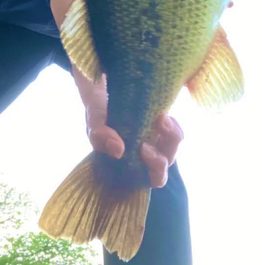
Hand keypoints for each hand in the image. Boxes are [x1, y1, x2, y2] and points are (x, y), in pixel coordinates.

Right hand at [72, 66, 183, 188]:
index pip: (150, 179)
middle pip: (165, 166)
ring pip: (172, 147)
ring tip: (160, 117)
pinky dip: (172, 124)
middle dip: (163, 155)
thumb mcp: (94, 122)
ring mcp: (155, 141)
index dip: (154, 171)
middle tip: (152, 138)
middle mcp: (145, 156)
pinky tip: (162, 114)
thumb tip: (118, 150)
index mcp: (128, 163)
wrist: (105, 89)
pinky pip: (174, 130)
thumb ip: (99, 136)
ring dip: (171, 135)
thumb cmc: (99, 112)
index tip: (143, 150)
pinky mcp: (162, 126)